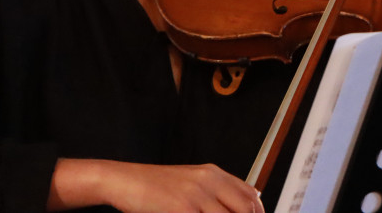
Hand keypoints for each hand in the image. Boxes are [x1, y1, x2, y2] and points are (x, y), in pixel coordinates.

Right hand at [48, 158, 263, 212]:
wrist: (124, 180)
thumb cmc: (153, 186)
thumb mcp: (189, 181)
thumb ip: (215, 190)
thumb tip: (247, 199)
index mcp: (213, 173)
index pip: (251, 195)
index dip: (257, 212)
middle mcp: (209, 180)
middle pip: (246, 208)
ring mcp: (197, 194)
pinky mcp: (184, 207)